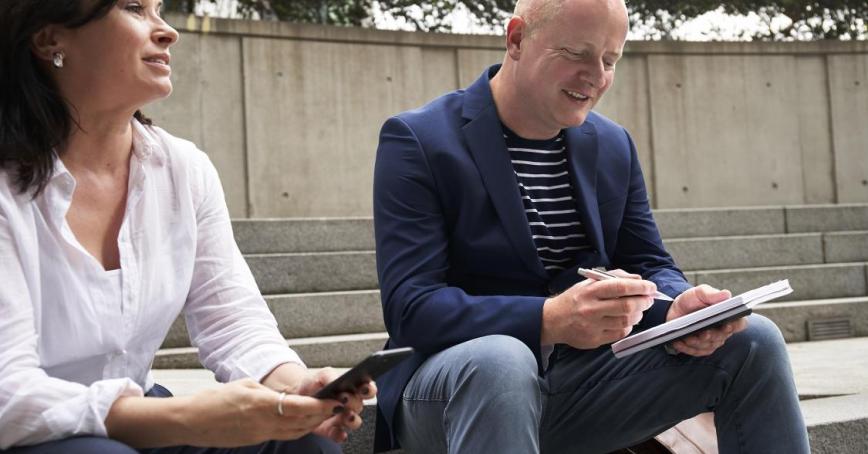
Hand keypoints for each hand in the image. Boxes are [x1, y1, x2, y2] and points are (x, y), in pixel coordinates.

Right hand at [179, 378, 342, 446]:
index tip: (332, 401)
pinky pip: (282, 436)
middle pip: (302, 423)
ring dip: (310, 424)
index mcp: (262, 405)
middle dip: (320, 415)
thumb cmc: (214, 400)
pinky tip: (301, 423)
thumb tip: (284, 395)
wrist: (192, 421)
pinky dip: (296, 430)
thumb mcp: (245, 385)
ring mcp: (260, 434)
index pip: (299, 407)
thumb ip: (267, 391)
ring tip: (321, 414)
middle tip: (333, 406)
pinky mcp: (255, 440)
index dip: (319, 406)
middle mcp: (263, 423)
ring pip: (295, 433)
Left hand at [295, 368, 377, 442]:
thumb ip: (332, 376)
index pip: (367, 389)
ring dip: (352, 420)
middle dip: (354, 403)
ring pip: (354, 422)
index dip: (369, 389)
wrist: (298, 395)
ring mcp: (341, 417)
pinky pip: (339, 435)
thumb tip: (338, 381)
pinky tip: (337, 432)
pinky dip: (340, 435)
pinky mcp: (331, 429)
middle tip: (345, 400)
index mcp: (352, 388)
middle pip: (359, 406)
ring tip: (346, 417)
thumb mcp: (322, 374)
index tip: (364, 388)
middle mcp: (350, 404)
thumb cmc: (314, 383)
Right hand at [541, 269, 655, 348]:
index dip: (639, 287)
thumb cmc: (574, 299)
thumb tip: (638, 279)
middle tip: (648, 299)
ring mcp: (592, 326)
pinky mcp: (594, 340)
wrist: (553, 320)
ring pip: (626, 321)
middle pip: (626, 306)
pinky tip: (626, 321)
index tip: (650, 287)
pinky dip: (628, 326)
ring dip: (638, 315)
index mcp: (589, 291)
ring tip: (638, 310)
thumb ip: (614, 278)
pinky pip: (619, 333)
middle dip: (643, 302)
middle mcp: (590, 308)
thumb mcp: (588, 283)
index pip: (620, 287)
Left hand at [666, 284, 746, 355]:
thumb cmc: (691, 300)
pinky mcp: (700, 348)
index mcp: (727, 316)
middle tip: (704, 333)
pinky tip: (678, 341)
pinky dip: (686, 347)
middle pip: (721, 337)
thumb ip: (711, 293)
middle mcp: (722, 331)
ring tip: (687, 337)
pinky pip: (695, 351)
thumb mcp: (699, 293)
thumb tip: (726, 294)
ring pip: (708, 346)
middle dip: (712, 335)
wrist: (675, 310)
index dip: (735, 326)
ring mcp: (712, 341)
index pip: (739, 323)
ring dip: (697, 342)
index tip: (727, 324)